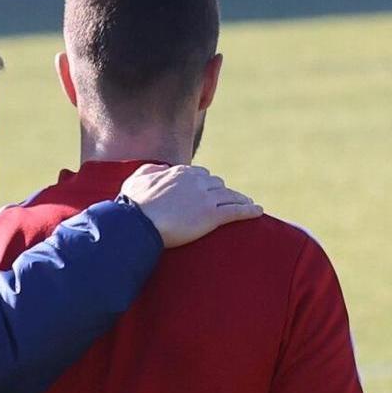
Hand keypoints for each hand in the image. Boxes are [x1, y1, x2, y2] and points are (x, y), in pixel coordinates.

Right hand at [119, 164, 261, 247]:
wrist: (138, 224)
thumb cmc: (133, 205)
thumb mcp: (136, 180)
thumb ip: (151, 170)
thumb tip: (162, 168)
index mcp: (180, 173)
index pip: (200, 174)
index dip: (205, 183)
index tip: (207, 191)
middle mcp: (196, 181)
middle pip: (217, 183)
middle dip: (222, 191)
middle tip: (227, 199)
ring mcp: (206, 198)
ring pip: (229, 195)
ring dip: (240, 199)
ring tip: (248, 204)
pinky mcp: (212, 215)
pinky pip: (236, 210)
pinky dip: (249, 210)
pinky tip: (258, 211)